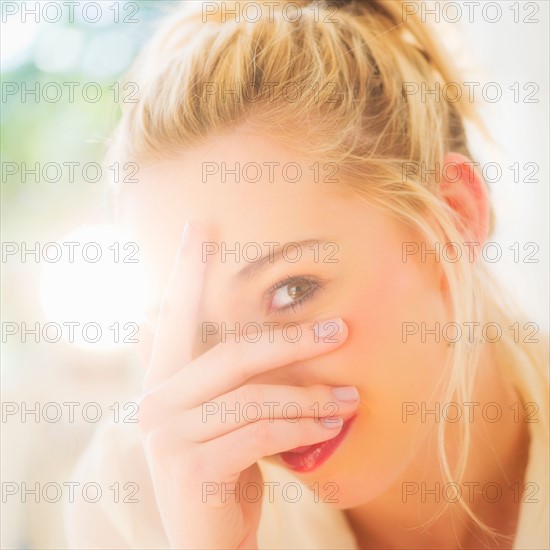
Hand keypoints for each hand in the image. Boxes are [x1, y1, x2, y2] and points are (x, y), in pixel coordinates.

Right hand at [137, 221, 356, 548]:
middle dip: (291, 342)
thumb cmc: (224, 466)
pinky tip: (331, 423)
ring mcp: (169, 435)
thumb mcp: (228, 416)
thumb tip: (282, 338)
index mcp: (164, 380)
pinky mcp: (190, 468)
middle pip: (232, 355)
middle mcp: (157, 400)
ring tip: (350, 395)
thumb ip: (238, 379)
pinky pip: (260, 433)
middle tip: (340, 330)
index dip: (187, 270)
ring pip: (254, 397)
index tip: (201, 226)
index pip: (176, 315)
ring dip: (310, 394)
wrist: (209, 539)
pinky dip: (301, 426)